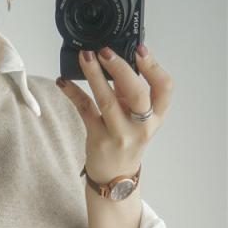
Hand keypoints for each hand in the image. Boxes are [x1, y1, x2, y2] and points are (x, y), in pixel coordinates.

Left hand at [56, 45, 173, 182]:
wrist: (115, 177)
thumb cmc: (127, 140)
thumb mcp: (136, 116)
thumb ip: (128, 91)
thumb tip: (115, 60)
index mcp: (156, 116)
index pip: (165, 88)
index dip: (153, 67)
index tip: (140, 50)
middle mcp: (141, 127)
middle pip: (137, 93)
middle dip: (121, 69)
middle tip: (105, 52)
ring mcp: (120, 135)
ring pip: (107, 101)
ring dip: (94, 76)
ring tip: (85, 56)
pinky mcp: (98, 140)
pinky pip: (85, 111)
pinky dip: (73, 93)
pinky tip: (63, 81)